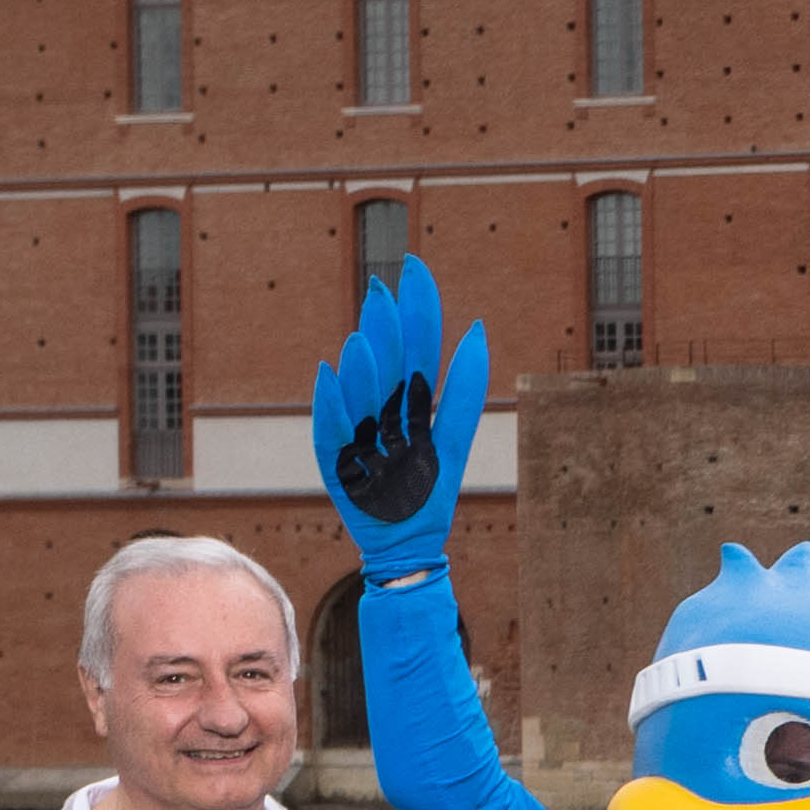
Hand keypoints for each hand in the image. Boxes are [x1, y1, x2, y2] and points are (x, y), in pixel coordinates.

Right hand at [309, 255, 488, 574]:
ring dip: (363, 367)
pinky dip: (334, 407)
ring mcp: (358, 437)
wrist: (411, 543)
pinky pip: (334, 432)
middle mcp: (381, 414)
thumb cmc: (430, 494)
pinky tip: (332, 375)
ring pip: (359, 394)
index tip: (416, 266)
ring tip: (368, 338)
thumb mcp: (453, 439)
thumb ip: (465, 390)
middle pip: (387, 366)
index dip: (418, 311)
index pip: (416, 347)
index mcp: (409, 404)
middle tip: (386, 291)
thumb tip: (478, 328)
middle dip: (387, 331)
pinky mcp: (338, 466)